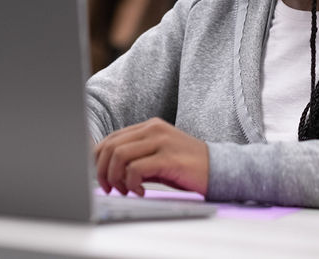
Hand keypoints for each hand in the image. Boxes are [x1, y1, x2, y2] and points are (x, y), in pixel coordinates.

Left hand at [94, 118, 208, 196]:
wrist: (220, 169)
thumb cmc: (186, 168)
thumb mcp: (157, 157)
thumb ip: (135, 157)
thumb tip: (106, 171)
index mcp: (149, 127)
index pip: (111, 139)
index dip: (99, 161)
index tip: (103, 180)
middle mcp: (153, 129)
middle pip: (111, 147)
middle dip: (102, 172)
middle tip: (110, 189)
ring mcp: (161, 141)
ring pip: (119, 155)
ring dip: (115, 178)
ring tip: (126, 190)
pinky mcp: (169, 157)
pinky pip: (136, 169)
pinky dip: (132, 184)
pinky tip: (141, 192)